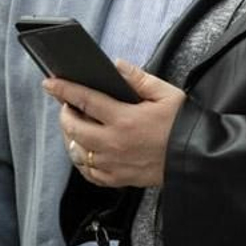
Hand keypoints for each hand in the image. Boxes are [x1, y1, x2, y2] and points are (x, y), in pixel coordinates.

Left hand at [46, 61, 184, 188]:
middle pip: (73, 128)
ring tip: (76, 126)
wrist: (196, 158)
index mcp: (124, 119)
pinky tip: (86, 150)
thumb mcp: (166, 94)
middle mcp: (114, 143)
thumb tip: (116, 66)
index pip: (84, 100)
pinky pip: (88, 173)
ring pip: (76, 152)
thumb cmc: (183, 124)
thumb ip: (138, 78)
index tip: (49, 83)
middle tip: (67, 105)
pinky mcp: (118, 179)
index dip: (63, 90)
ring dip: (71, 137)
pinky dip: (82, 161)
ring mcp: (114, 164)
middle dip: (65, 114)